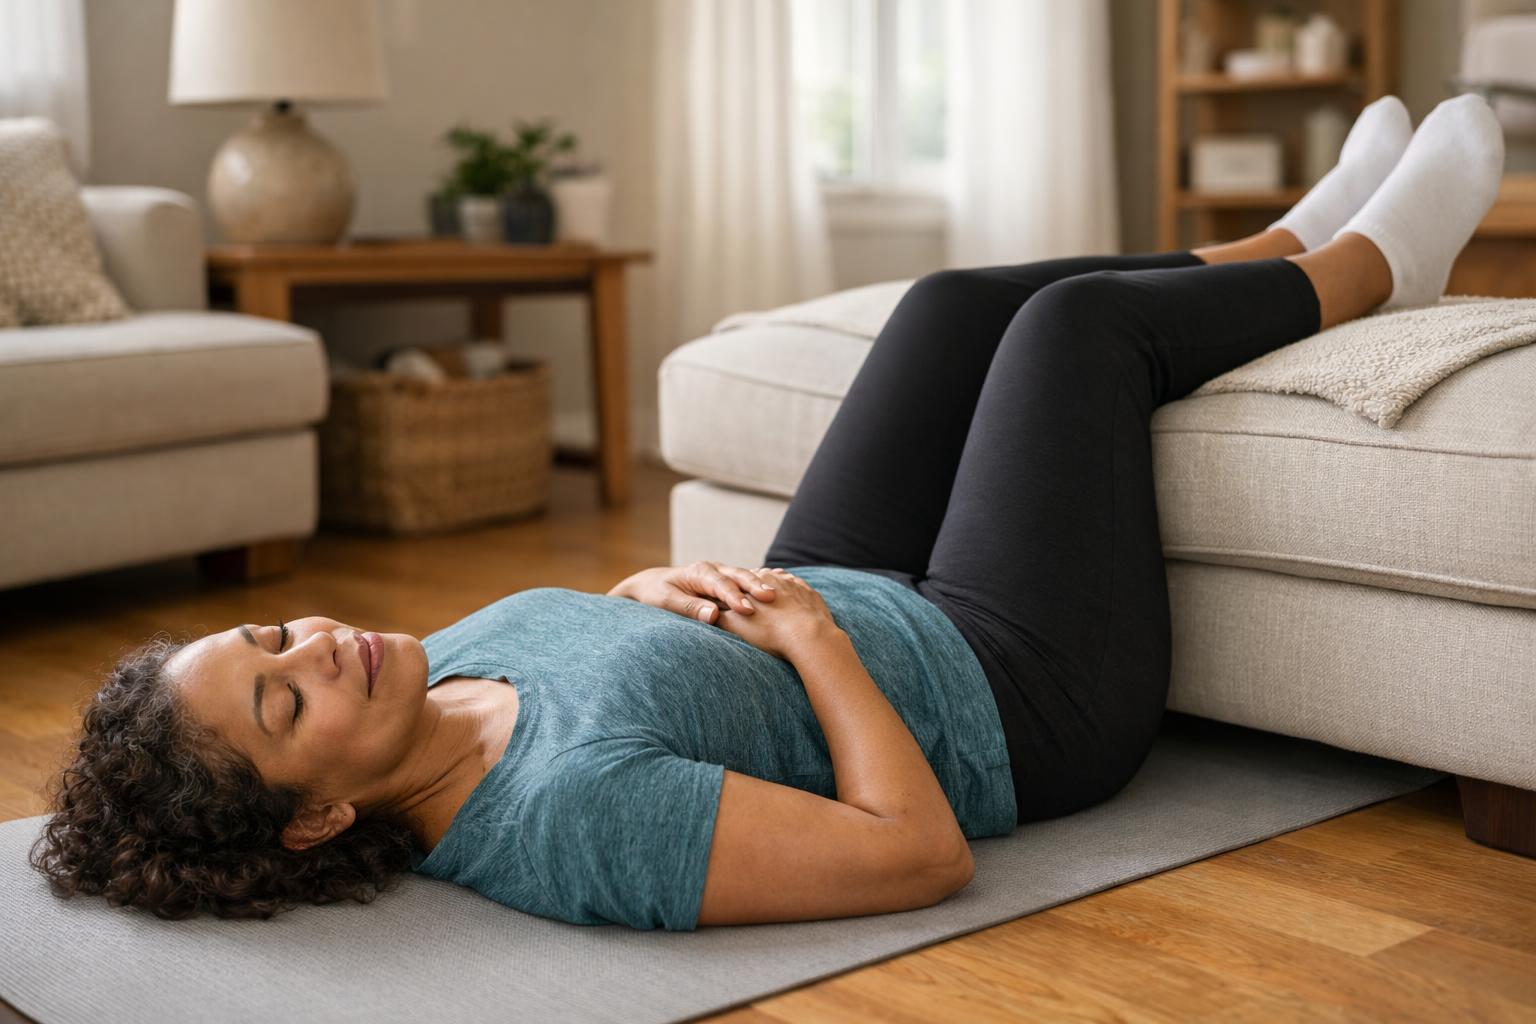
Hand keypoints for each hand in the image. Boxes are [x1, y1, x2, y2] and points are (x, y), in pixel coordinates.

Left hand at [607, 560, 780, 624]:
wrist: (652, 584)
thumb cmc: (656, 594)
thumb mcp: (665, 602)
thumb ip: (689, 607)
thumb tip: (713, 615)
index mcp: (700, 572)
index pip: (721, 584)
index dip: (735, 596)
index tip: (748, 609)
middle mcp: (715, 569)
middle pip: (739, 575)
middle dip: (755, 586)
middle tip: (772, 598)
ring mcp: (723, 574)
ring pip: (745, 577)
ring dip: (762, 585)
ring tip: (780, 595)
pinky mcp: (727, 582)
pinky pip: (746, 581)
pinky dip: (762, 583)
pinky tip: (782, 587)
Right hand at [712, 568, 839, 660]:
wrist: (809, 636)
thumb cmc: (769, 632)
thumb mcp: (737, 626)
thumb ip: (721, 617)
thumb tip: (710, 614)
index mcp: (754, 580)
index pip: (738, 581)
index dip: (733, 589)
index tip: (728, 596)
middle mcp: (774, 576)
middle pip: (760, 578)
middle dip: (754, 586)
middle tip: (750, 596)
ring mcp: (795, 584)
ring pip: (781, 582)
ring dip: (775, 589)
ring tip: (771, 599)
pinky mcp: (810, 594)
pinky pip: (800, 590)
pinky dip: (794, 595)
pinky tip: (792, 602)